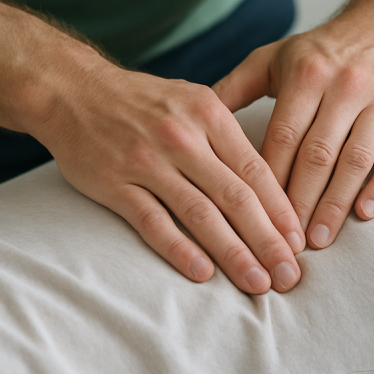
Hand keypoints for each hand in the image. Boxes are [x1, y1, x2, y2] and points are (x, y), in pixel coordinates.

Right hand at [36, 63, 305, 293]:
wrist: (72, 89)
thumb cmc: (142, 101)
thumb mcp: (193, 100)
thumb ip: (228, 137)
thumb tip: (271, 185)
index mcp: (209, 115)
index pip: (256, 171)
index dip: (281, 211)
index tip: (300, 244)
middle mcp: (182, 137)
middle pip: (235, 197)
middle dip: (268, 241)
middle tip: (290, 276)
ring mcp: (147, 161)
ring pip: (200, 214)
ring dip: (233, 253)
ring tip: (257, 283)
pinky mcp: (114, 183)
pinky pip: (153, 222)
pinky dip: (179, 249)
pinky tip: (203, 274)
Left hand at [213, 4, 373, 248]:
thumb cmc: (322, 51)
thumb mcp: (273, 59)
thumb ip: (232, 89)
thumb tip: (189, 122)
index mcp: (306, 74)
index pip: (282, 137)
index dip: (267, 181)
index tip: (252, 217)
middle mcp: (345, 85)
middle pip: (317, 155)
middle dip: (299, 203)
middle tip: (284, 244)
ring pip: (355, 160)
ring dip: (335, 204)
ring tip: (319, 240)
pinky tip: (363, 214)